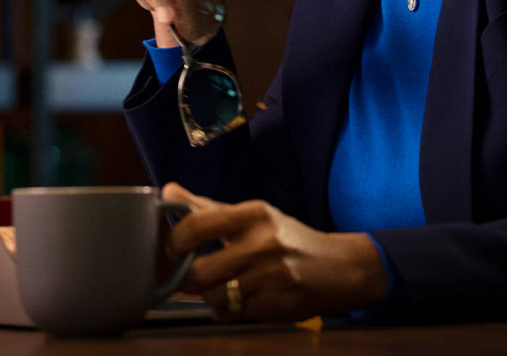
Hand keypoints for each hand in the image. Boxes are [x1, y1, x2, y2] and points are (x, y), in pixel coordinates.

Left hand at [162, 183, 388, 322]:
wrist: (340, 268)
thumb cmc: (287, 239)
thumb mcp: (253, 216)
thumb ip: (207, 207)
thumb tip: (166, 192)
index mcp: (253, 214)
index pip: (197, 224)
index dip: (175, 242)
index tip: (171, 251)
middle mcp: (262, 243)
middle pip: (198, 273)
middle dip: (187, 280)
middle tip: (189, 277)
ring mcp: (270, 277)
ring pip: (214, 298)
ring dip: (210, 297)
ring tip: (222, 287)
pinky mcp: (277, 305)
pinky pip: (232, 314)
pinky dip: (228, 311)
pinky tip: (241, 299)